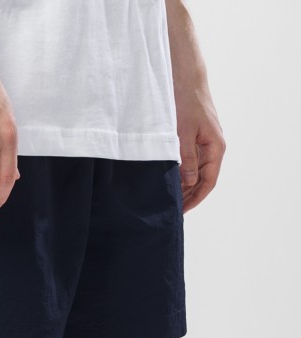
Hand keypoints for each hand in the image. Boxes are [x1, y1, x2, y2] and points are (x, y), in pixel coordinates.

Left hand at [176, 83, 225, 212]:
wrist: (185, 77)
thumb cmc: (186, 102)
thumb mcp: (183, 134)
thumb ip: (186, 160)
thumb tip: (188, 182)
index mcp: (215, 147)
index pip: (208, 182)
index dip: (195, 198)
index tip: (182, 211)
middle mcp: (214, 147)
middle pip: (203, 179)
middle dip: (189, 195)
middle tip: (173, 209)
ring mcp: (206, 143)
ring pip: (197, 172)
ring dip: (185, 185)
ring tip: (170, 198)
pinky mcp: (197, 138)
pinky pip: (192, 161)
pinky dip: (182, 173)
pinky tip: (171, 180)